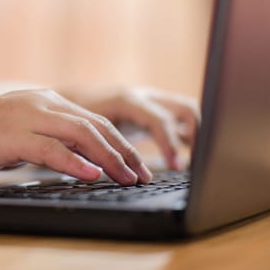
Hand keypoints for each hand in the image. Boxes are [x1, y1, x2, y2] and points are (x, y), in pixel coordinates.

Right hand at [0, 89, 152, 185]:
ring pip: (80, 135)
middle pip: (95, 126)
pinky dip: (75, 162)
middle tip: (142, 174)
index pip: (94, 120)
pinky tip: (92, 175)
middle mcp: (43, 103)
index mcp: (47, 101)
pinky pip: (51, 148)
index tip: (136, 164)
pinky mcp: (13, 135)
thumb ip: (47, 137)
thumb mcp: (20, 129)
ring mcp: (28, 117)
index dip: (119, 143)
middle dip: (123, 152)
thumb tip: (74, 157)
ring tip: (127, 177)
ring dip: (108, 158)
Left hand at [63, 87, 199, 169]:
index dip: (169, 143)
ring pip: (186, 111)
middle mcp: (144, 96)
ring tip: (196, 162)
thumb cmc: (75, 115)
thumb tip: (105, 173)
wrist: (73, 97)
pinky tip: (184, 158)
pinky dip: (186, 136)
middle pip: (184, 108)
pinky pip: (178, 120)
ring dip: (195, 135)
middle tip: (197, 163)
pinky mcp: (154, 110)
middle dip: (196, 134)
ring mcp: (152, 101)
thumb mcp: (84, 131)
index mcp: (127, 100)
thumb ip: (96, 148)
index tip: (175, 166)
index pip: (158, 120)